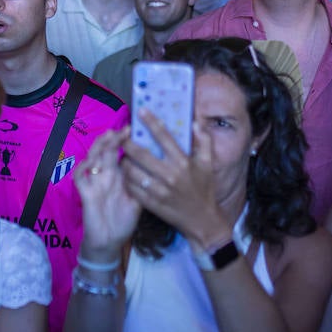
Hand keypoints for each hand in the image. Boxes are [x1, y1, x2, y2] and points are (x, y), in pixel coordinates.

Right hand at [73, 129, 141, 258]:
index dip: (126, 142)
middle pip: (106, 151)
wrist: (109, 242)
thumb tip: (162, 170)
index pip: (120, 154)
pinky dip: (83, 167)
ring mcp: (95, 183)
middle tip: (125, 129)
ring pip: (92, 158)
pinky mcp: (85, 193)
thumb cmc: (123, 221)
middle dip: (114, 139)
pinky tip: (92, 161)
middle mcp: (106, 176)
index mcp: (119, 177)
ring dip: (99, 146)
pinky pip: (80, 177)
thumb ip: (145, 186)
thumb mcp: (139, 201)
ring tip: (109, 136)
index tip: (138, 130)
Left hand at [119, 113, 229, 249]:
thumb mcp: (208, 163)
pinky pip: (132, 188)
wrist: (202, 221)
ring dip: (125, 161)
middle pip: (141, 154)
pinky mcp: (151, 203)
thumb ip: (204, 140)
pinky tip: (126, 174)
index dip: (151, 122)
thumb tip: (196, 120)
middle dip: (128, 143)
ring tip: (123, 156)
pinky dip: (126, 179)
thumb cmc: (205, 189)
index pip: (164, 137)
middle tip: (122, 137)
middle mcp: (170, 175)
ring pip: (132, 171)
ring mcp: (159, 191)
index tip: (141, 111)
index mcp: (183, 162)